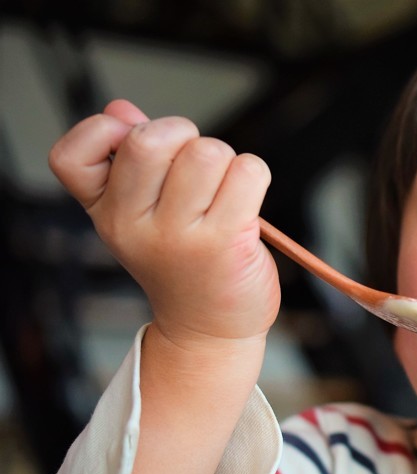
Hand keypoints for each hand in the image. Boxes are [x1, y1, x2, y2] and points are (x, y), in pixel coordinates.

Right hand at [48, 99, 278, 349]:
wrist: (210, 329)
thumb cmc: (183, 262)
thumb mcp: (143, 214)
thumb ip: (130, 159)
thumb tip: (121, 109)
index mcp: (107, 212)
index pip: (71, 155)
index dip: (103, 131)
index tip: (132, 146)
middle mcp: (135, 225)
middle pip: (150, 140)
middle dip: (183, 135)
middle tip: (195, 166)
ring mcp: (180, 236)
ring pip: (208, 152)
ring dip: (225, 159)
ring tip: (223, 192)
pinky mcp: (226, 243)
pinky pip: (248, 172)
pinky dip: (253, 175)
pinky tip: (246, 206)